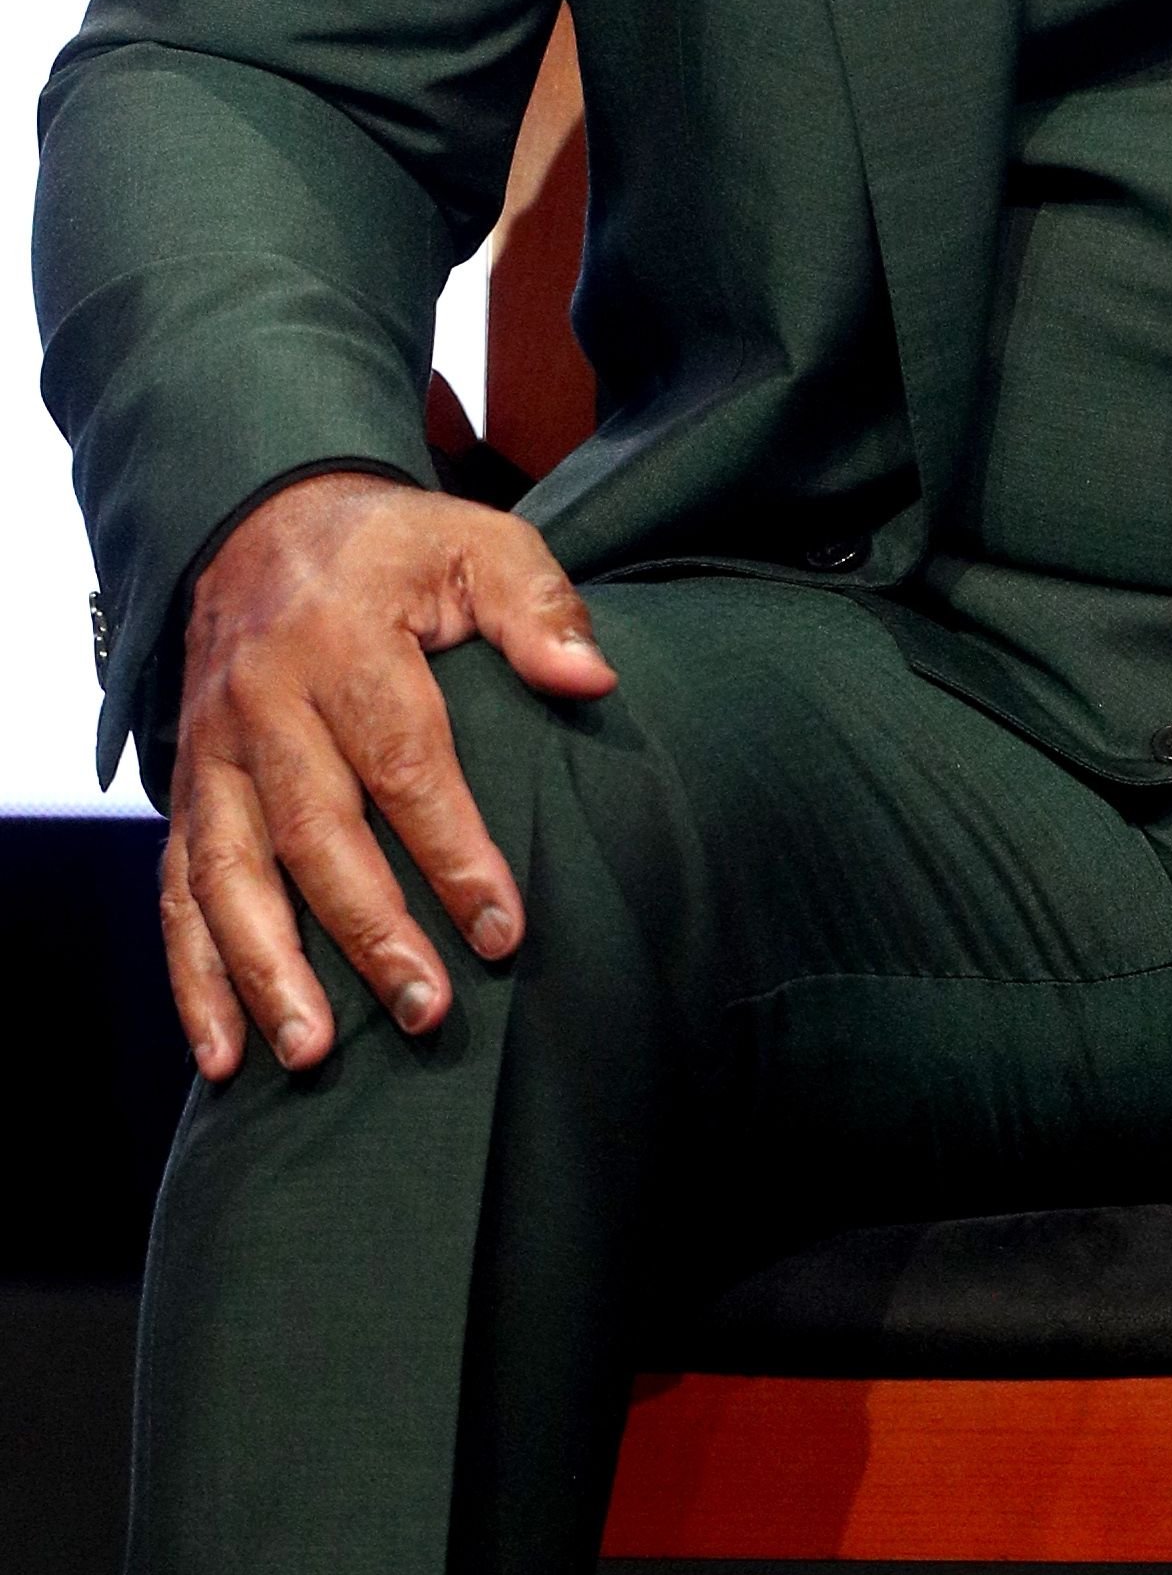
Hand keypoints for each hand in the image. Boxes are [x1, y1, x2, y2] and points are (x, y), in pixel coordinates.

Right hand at [161, 471, 615, 1081]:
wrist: (260, 522)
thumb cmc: (391, 550)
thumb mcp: (476, 542)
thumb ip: (535, 607)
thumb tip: (592, 679)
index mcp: (343, 640)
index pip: (403, 760)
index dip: (453, 850)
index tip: (503, 929)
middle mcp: (264, 703)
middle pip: (314, 832)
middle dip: (368, 931)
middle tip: (424, 1011)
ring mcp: (213, 753)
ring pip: (229, 875)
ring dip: (266, 971)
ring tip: (312, 1053)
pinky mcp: (185, 790)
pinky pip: (177, 890)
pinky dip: (194, 978)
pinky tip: (225, 1052)